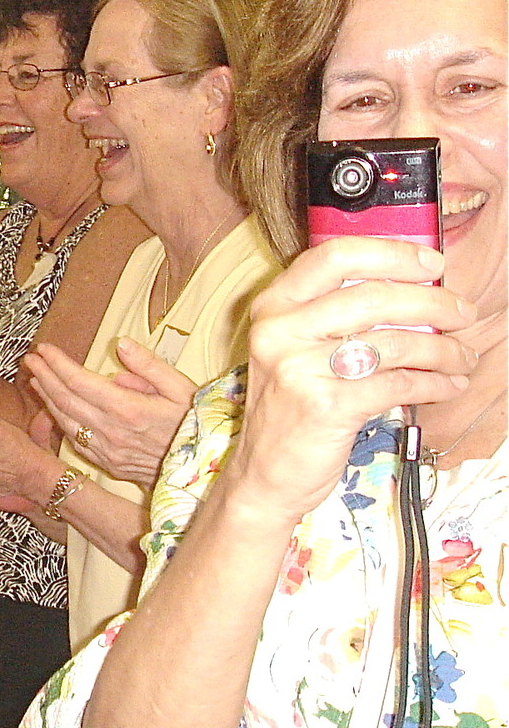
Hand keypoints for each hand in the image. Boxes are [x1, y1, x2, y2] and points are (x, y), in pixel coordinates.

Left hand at [26, 339, 195, 488]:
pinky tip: (53, 408)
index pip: (79, 381)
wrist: (204, 471)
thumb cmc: (196, 424)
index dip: (57, 363)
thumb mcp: (182, 388)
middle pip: (65, 399)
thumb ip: (149, 365)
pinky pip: (75, 440)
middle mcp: (111, 431)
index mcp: (127, 409)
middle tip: (31, 359)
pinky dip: (59, 420)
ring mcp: (107, 450)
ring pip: (65, 421)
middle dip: (44, 376)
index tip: (44, 349)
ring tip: (35, 378)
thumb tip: (121, 344)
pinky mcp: (108, 463)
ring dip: (46, 398)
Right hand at [227, 237, 474, 518]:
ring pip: (392, 343)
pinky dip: (433, 384)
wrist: (264, 474)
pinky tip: (448, 386)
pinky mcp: (325, 406)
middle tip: (463, 314)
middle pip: (373, 297)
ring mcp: (298, 368)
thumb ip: (332, 316)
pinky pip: (397, 384)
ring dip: (442, 350)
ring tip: (462, 358)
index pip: (334, 256)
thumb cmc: (290, 408)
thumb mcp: (294, 350)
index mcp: (272, 306)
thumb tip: (412, 289)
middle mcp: (279, 331)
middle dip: (432, 303)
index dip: (391, 254)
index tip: (431, 263)